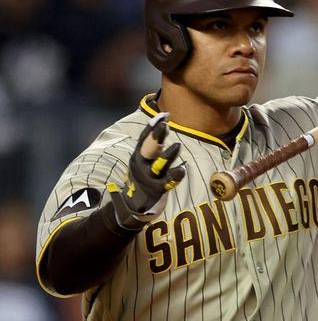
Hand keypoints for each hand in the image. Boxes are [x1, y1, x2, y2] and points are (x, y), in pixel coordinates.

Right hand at [110, 113, 183, 229]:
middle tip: (164, 124)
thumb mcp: (144, 160)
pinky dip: (174, 176)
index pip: (145, 137)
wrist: (132, 205)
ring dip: (167, 155)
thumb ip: (153, 145)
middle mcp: (141, 164)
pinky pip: (166, 182)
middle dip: (156, 136)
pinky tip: (182, 170)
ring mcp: (148, 177)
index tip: (164, 115)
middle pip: (148, 148)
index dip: (154, 126)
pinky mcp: (156, 190)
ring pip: (158, 165)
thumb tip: (162, 122)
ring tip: (177, 145)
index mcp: (139, 155)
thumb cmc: (143, 178)